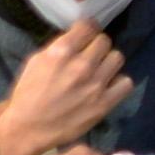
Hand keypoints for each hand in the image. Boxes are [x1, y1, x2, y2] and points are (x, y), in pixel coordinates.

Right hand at [0, 20, 131, 154]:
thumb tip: (78, 38)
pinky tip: (108, 86)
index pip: (89, 26)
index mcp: (62, 51)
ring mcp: (95, 84)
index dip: (87, 29)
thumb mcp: (36, 61)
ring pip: (117, 58)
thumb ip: (59, 47)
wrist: (29, 128)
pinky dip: (118, 83)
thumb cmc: (28, 93)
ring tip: (100, 70)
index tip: (85, 36)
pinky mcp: (104, 103)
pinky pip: (126, 83)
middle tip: (91, 56)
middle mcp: (82, 65)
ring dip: (108, 62)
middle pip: (104, 41)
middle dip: (97, 46)